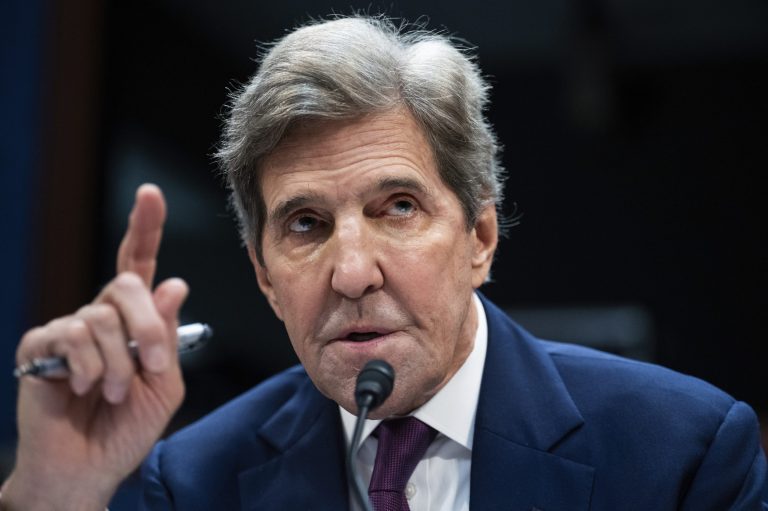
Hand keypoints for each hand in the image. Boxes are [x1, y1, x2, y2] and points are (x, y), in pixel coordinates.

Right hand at [2, 184, 187, 510]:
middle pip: (126, 283)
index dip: (145, 227)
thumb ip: (169, 336)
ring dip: (121, 364)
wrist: (89, 468)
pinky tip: (85, 389)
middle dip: (149, 327)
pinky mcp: (39, 347)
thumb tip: (174, 282)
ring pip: (102, 317)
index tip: (150, 193)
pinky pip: (72, 336)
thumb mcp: (165, 383)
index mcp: (133, 321)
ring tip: (115, 393)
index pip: (139, 265)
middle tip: (154, 368)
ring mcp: (68, 329)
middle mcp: (100, 316)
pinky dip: (91, 368)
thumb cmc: (127, 427)